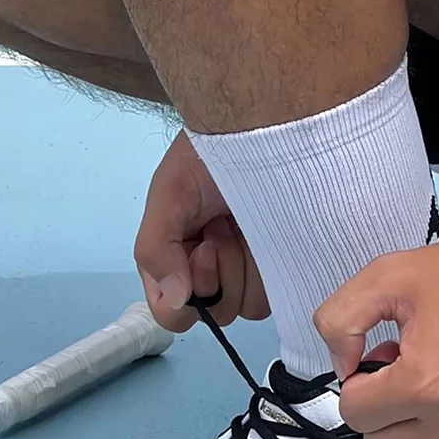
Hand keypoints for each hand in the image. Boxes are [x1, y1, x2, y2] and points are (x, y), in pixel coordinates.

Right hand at [135, 130, 269, 331]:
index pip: (173, 313)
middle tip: (226, 225)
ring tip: (249, 221)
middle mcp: (212, 272)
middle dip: (223, 271)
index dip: (190, 291)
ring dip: (250, 264)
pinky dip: (277, 263)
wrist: (262, 125)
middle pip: (217, 312)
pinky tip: (273, 227)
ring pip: (250, 305)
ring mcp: (250, 269)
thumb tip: (176, 299)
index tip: (204, 247)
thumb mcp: (170, 193)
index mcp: (176, 261)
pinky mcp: (283, 264)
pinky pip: (282, 290)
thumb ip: (156, 248)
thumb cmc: (208, 154)